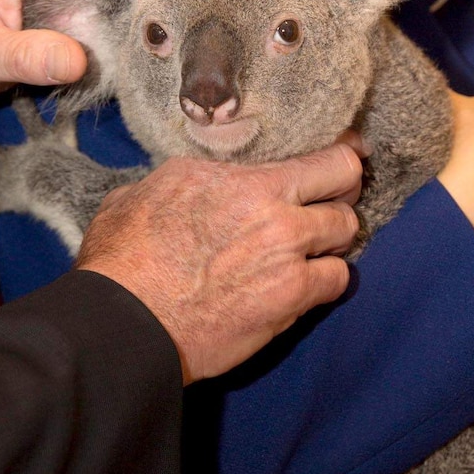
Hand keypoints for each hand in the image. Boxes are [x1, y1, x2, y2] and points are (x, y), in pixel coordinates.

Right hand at [76, 141, 363, 382]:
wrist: (125, 320)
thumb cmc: (124, 257)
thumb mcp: (148, 190)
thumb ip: (189, 177)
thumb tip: (196, 178)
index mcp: (242, 178)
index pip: (323, 154)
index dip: (343, 153)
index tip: (349, 152)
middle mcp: (274, 208)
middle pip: (347, 182)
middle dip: (344, 190)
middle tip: (334, 199)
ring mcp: (288, 254)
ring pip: (346, 231)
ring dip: (334, 237)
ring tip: (316, 245)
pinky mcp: (291, 297)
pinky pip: (337, 280)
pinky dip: (327, 279)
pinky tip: (308, 282)